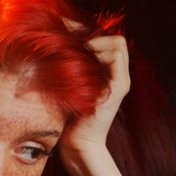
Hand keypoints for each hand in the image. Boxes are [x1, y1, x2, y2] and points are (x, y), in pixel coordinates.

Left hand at [63, 33, 129, 160]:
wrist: (77, 143)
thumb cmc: (65, 116)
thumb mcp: (66, 84)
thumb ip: (70, 67)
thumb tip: (55, 41)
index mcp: (106, 73)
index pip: (109, 40)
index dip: (90, 31)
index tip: (66, 31)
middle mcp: (117, 75)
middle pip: (116, 40)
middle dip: (92, 35)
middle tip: (68, 38)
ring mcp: (120, 81)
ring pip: (117, 45)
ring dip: (94, 43)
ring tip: (72, 51)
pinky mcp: (118, 88)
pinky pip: (116, 57)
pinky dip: (98, 52)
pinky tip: (78, 60)